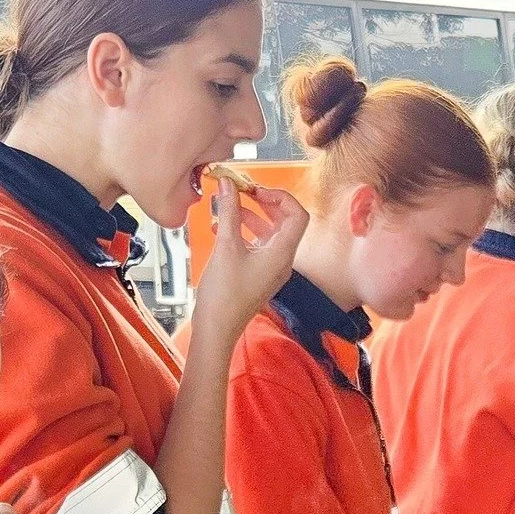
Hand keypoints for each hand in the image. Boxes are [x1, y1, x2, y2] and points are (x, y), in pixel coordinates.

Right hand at [191, 183, 308, 344]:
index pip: (297, 215)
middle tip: (241, 191)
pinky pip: (257, 246)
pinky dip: (243, 232)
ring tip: (227, 205)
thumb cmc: (224, 295)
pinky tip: (222, 226)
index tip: (255, 190)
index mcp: (282, 254)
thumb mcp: (226, 247)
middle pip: (284, 221)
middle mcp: (281, 261)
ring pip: (268, 233)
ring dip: (250, 216)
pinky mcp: (258, 275)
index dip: (280, 196)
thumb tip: (228, 184)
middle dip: (263, 202)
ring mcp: (270, 269)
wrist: (217, 329)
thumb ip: (228, 212)